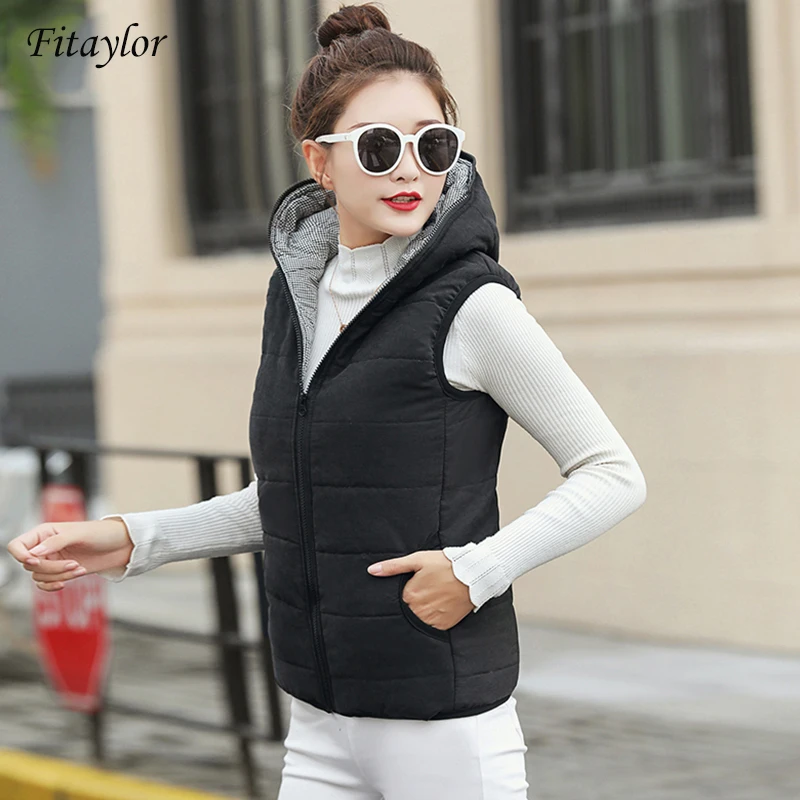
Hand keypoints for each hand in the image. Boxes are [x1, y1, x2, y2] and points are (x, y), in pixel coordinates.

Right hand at [6, 519, 133, 591]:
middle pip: (29, 565)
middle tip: (74, 564)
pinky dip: (54, 585)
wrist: (120, 546)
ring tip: (79, 568)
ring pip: (38, 576)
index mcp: (44, 532)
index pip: (17, 545)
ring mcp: (52, 560)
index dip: (21, 555)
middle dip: (51, 568)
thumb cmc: (102, 533)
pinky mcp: (60, 572)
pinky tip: (68, 582)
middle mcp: (44, 546)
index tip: (35, 561)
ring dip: (58, 576)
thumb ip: (55, 542)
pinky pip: (44, 584)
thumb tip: (33, 554)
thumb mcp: (79, 534)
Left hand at [367, 550, 475, 630]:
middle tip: (429, 591)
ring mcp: (432, 620)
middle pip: (409, 611)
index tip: (418, 586)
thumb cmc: (445, 564)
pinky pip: (433, 627)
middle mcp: (418, 610)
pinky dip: (434, 619)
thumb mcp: (417, 560)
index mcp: (409, 595)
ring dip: (423, 612)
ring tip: (436, 598)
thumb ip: (393, 567)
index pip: (400, 599)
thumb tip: (372, 570)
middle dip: (415, 603)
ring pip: (419, 620)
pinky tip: (441, 607)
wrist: (473, 574)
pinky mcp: (444, 626)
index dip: (408, 592)